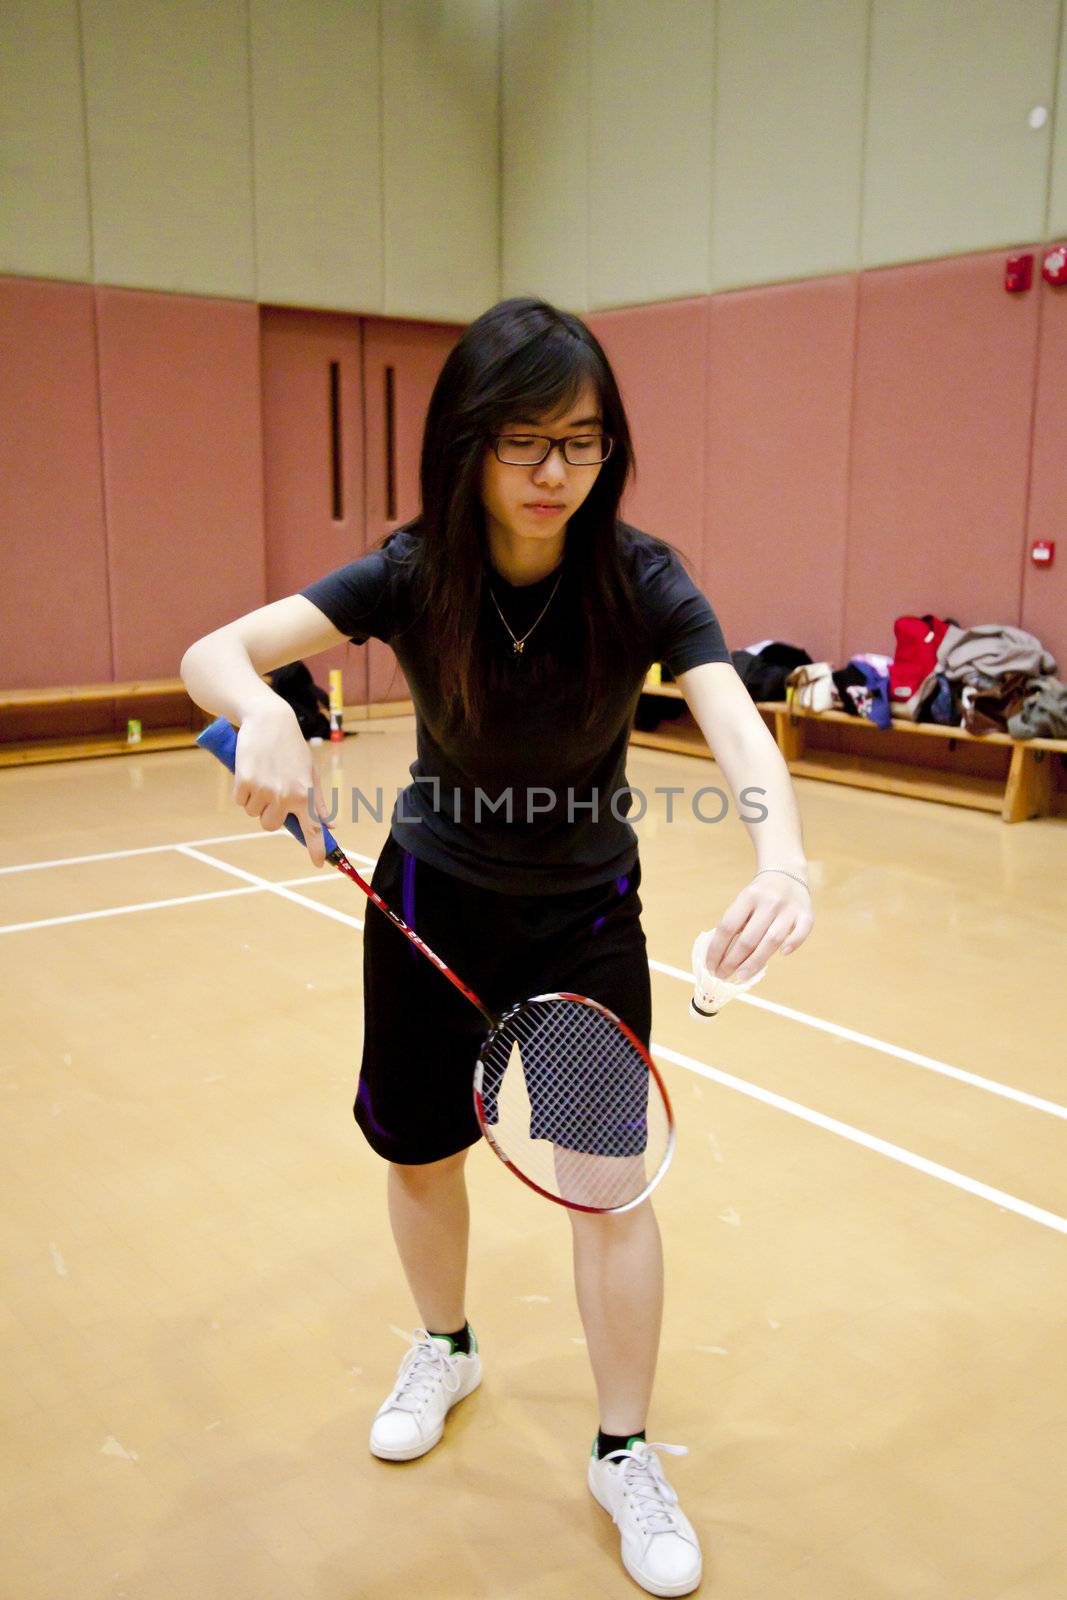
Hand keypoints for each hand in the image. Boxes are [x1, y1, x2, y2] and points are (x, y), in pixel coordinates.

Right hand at [232, 698, 329, 867]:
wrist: (268, 720)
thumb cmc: (291, 748)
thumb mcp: (310, 772)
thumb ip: (318, 801)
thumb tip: (330, 824)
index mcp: (305, 794)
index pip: (313, 828)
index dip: (317, 848)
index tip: (319, 863)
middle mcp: (286, 795)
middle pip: (271, 826)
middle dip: (269, 814)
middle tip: (271, 792)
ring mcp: (264, 790)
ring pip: (253, 814)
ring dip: (255, 800)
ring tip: (262, 776)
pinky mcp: (245, 782)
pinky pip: (241, 801)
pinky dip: (242, 791)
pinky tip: (250, 772)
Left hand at [703, 871, 812, 983]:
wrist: (787, 873)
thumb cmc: (760, 895)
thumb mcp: (744, 901)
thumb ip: (735, 924)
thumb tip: (720, 957)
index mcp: (748, 896)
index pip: (728, 926)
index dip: (717, 949)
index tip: (710, 966)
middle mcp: (769, 901)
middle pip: (749, 938)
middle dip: (733, 961)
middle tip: (723, 976)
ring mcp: (789, 908)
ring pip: (772, 941)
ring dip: (755, 962)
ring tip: (742, 976)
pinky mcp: (806, 914)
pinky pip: (800, 933)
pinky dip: (792, 945)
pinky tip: (781, 956)